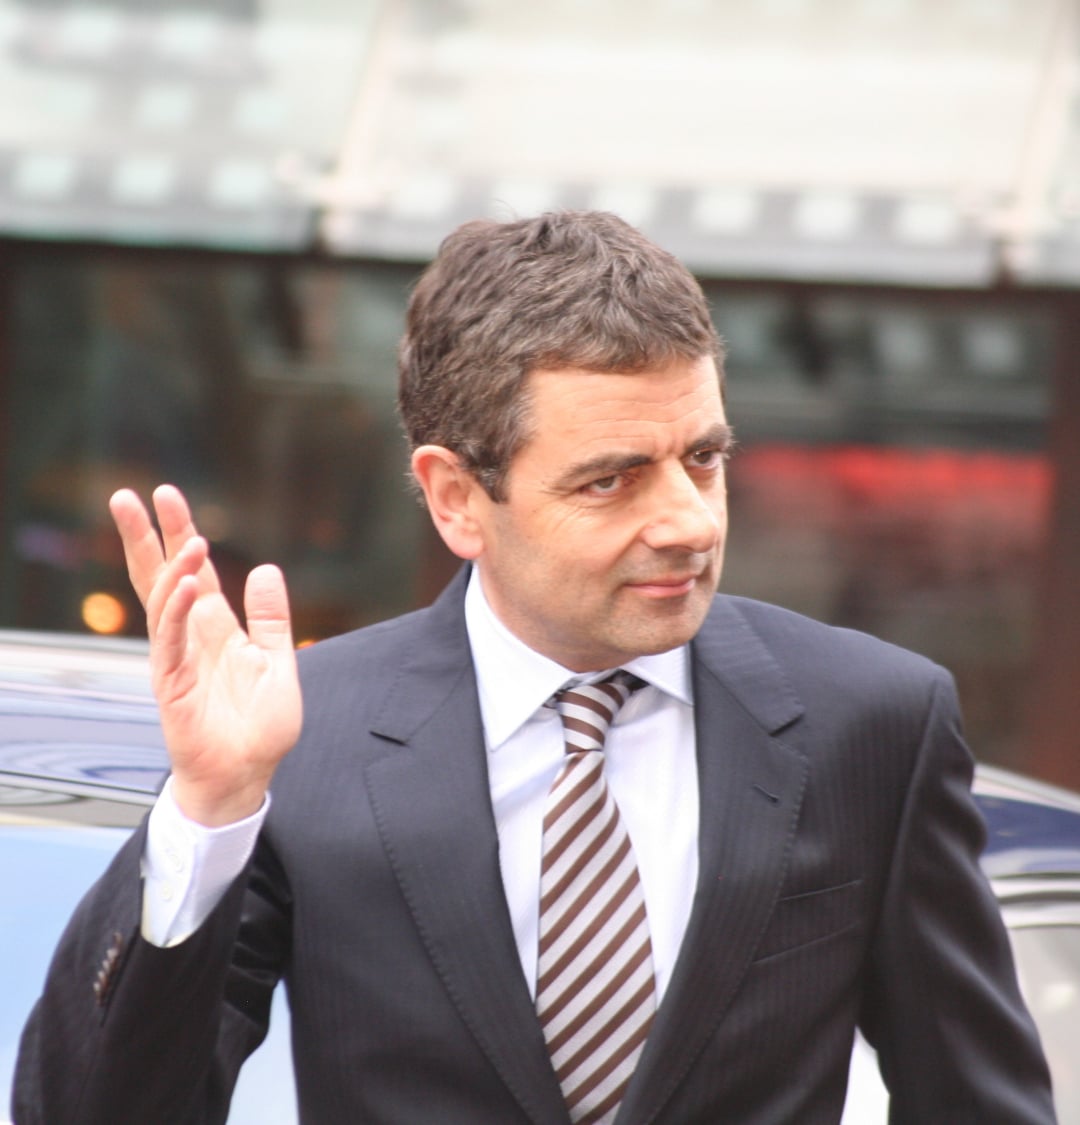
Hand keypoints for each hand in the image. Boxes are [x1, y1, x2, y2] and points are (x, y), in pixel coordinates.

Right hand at [110, 484, 302, 826]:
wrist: (246, 776)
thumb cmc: (259, 728)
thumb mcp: (277, 663)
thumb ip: (272, 619)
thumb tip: (267, 569)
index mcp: (216, 628)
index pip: (194, 571)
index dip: (180, 534)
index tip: (167, 495)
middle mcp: (191, 636)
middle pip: (162, 575)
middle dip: (146, 537)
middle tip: (129, 496)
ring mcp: (177, 657)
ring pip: (163, 600)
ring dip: (172, 566)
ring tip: (187, 534)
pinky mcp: (172, 683)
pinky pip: (170, 638)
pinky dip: (177, 609)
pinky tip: (187, 583)